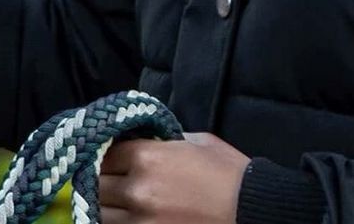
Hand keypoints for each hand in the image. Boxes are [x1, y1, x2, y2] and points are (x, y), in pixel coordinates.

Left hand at [96, 133, 248, 223]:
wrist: (257, 213)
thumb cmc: (232, 175)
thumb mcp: (199, 143)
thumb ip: (165, 140)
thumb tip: (146, 138)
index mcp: (148, 157)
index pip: (104, 153)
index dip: (106, 155)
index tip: (110, 158)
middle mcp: (138, 189)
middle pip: (96, 183)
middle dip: (102, 180)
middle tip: (112, 181)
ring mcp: (142, 220)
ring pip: (101, 212)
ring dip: (107, 206)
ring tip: (118, 202)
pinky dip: (120, 223)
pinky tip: (130, 217)